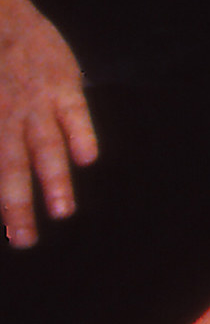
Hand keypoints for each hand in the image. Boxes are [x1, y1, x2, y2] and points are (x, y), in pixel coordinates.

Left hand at [0, 0, 96, 248]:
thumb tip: (2, 163)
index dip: (0, 200)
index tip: (8, 233)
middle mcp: (7, 115)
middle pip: (11, 167)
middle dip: (17, 206)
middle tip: (25, 240)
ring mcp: (36, 100)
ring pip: (45, 146)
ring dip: (53, 179)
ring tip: (62, 211)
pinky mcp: (63, 83)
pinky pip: (75, 113)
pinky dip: (81, 134)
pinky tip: (87, 158)